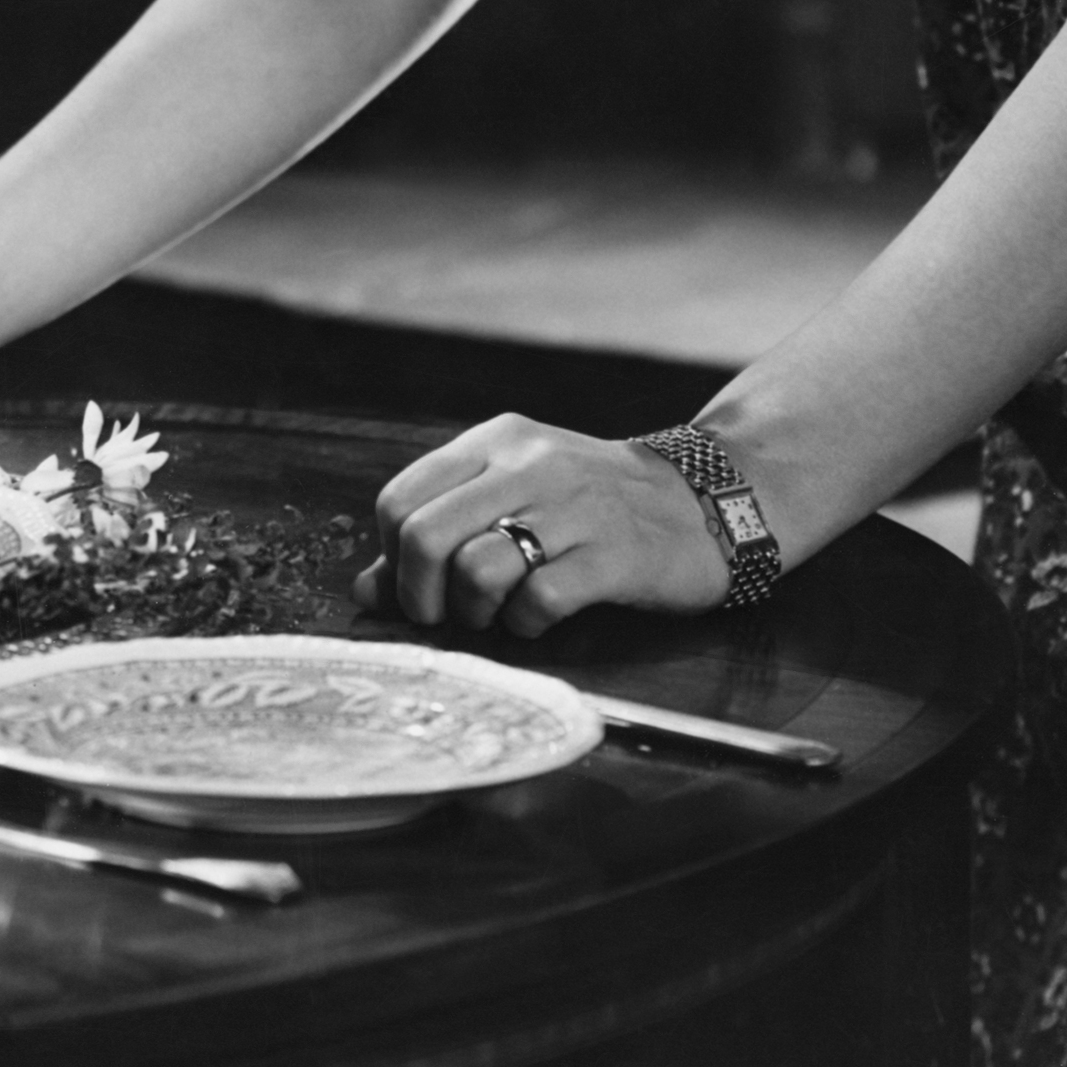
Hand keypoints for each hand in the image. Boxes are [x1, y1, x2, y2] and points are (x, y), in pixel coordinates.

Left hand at [370, 417, 720, 638]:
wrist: (700, 503)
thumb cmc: (590, 507)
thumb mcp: (512, 497)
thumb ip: (439, 535)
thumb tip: (366, 590)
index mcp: (496, 442)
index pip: (400, 500)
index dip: (392, 557)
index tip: (414, 584)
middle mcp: (530, 466)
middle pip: (425, 537)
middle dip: (419, 596)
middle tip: (441, 616)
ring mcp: (574, 508)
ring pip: (476, 570)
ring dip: (473, 613)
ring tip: (496, 614)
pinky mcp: (613, 555)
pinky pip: (538, 601)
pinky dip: (524, 624)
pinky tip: (538, 617)